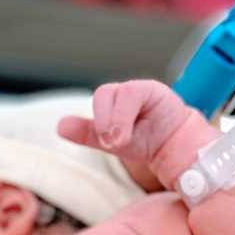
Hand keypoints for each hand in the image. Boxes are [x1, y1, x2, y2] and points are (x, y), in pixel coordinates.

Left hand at [58, 79, 191, 165]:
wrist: (174, 146)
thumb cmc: (144, 140)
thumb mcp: (110, 141)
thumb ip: (86, 133)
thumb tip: (60, 125)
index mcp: (110, 103)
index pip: (96, 102)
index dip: (96, 122)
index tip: (104, 143)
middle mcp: (123, 92)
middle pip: (103, 93)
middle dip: (104, 122)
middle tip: (111, 143)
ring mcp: (139, 89)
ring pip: (120, 92)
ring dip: (117, 121)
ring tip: (121, 141)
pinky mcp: (153, 90)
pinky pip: (133, 93)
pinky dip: (125, 116)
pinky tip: (133, 131)